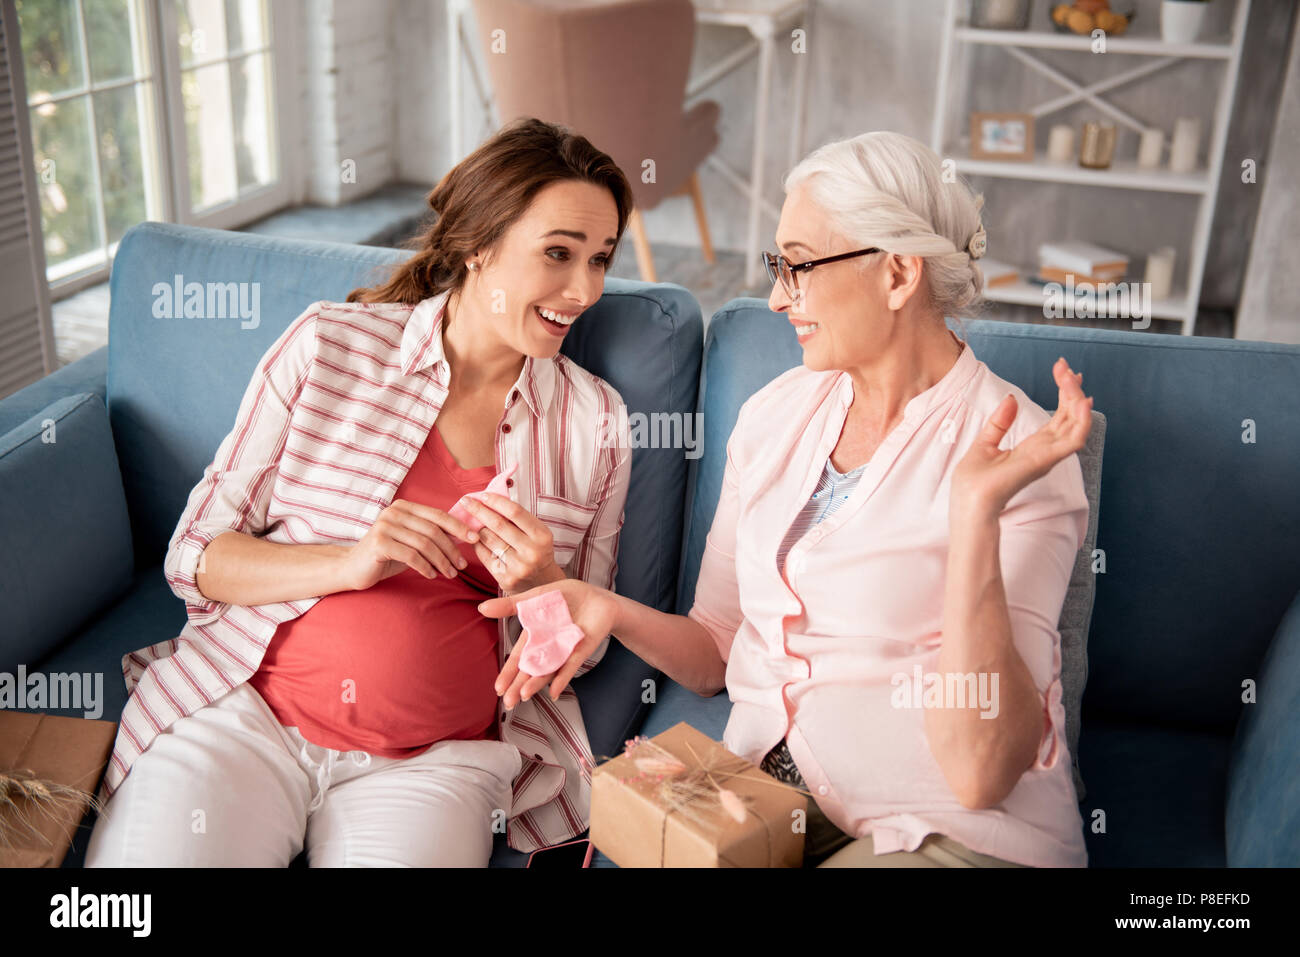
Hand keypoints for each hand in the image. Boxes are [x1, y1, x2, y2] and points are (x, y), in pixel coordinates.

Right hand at [341, 498, 478, 589]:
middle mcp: (394, 512)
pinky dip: (425, 567)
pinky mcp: (379, 543)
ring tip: (450, 573)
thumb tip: (464, 534)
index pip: (438, 514)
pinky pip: (411, 556)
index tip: (475, 539)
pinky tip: (432, 575)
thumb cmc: (387, 554)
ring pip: (425, 544)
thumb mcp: (411, 540)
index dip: (459, 526)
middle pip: (433, 530)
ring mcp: (385, 526)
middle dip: (452, 549)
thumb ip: (432, 534)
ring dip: (442, 561)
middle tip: (462, 565)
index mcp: (404, 507)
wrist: (352, 567)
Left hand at [461, 492, 561, 592]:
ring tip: (471, 521)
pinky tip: (474, 538)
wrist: (543, 582)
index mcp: (542, 536)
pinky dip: (477, 544)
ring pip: (488, 539)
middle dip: (479, 510)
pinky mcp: (506, 579)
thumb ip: (518, 519)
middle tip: (465, 501)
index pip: (515, 512)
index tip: (483, 495)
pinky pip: (484, 555)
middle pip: (498, 524)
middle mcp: (532, 551)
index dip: (497, 501)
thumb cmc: (536, 550)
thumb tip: (490, 500)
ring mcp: (518, 566)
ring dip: (477, 528)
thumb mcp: (537, 533)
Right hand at [478, 578, 618, 708]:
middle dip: (518, 685)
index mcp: (535, 636)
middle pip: (531, 668)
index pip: (519, 657)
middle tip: (507, 702)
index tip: (497, 688)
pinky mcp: (581, 649)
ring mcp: (564, 649)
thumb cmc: (565, 598)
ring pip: (548, 669)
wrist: (598, 597)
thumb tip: (480, 609)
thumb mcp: (534, 597)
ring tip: (523, 696)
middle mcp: (548, 647)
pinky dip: (562, 677)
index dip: (508, 672)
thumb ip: (510, 605)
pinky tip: (554, 691)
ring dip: (536, 683)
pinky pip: (571, 664)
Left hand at [951, 357, 1093, 519]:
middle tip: (1067, 367)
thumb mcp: (985, 444)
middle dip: (1071, 390)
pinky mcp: (1045, 462)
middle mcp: (1045, 451)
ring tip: (1072, 379)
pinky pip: (1072, 441)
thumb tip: (1011, 398)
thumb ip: (1000, 423)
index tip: (1062, 369)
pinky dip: (1081, 422)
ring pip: (1076, 425)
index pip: (1059, 416)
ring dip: (1077, 400)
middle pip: (1069, 416)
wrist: (969, 503)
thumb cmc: (975, 483)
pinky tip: (1081, 402)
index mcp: (1033, 446)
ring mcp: (1047, 457)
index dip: (1064, 393)